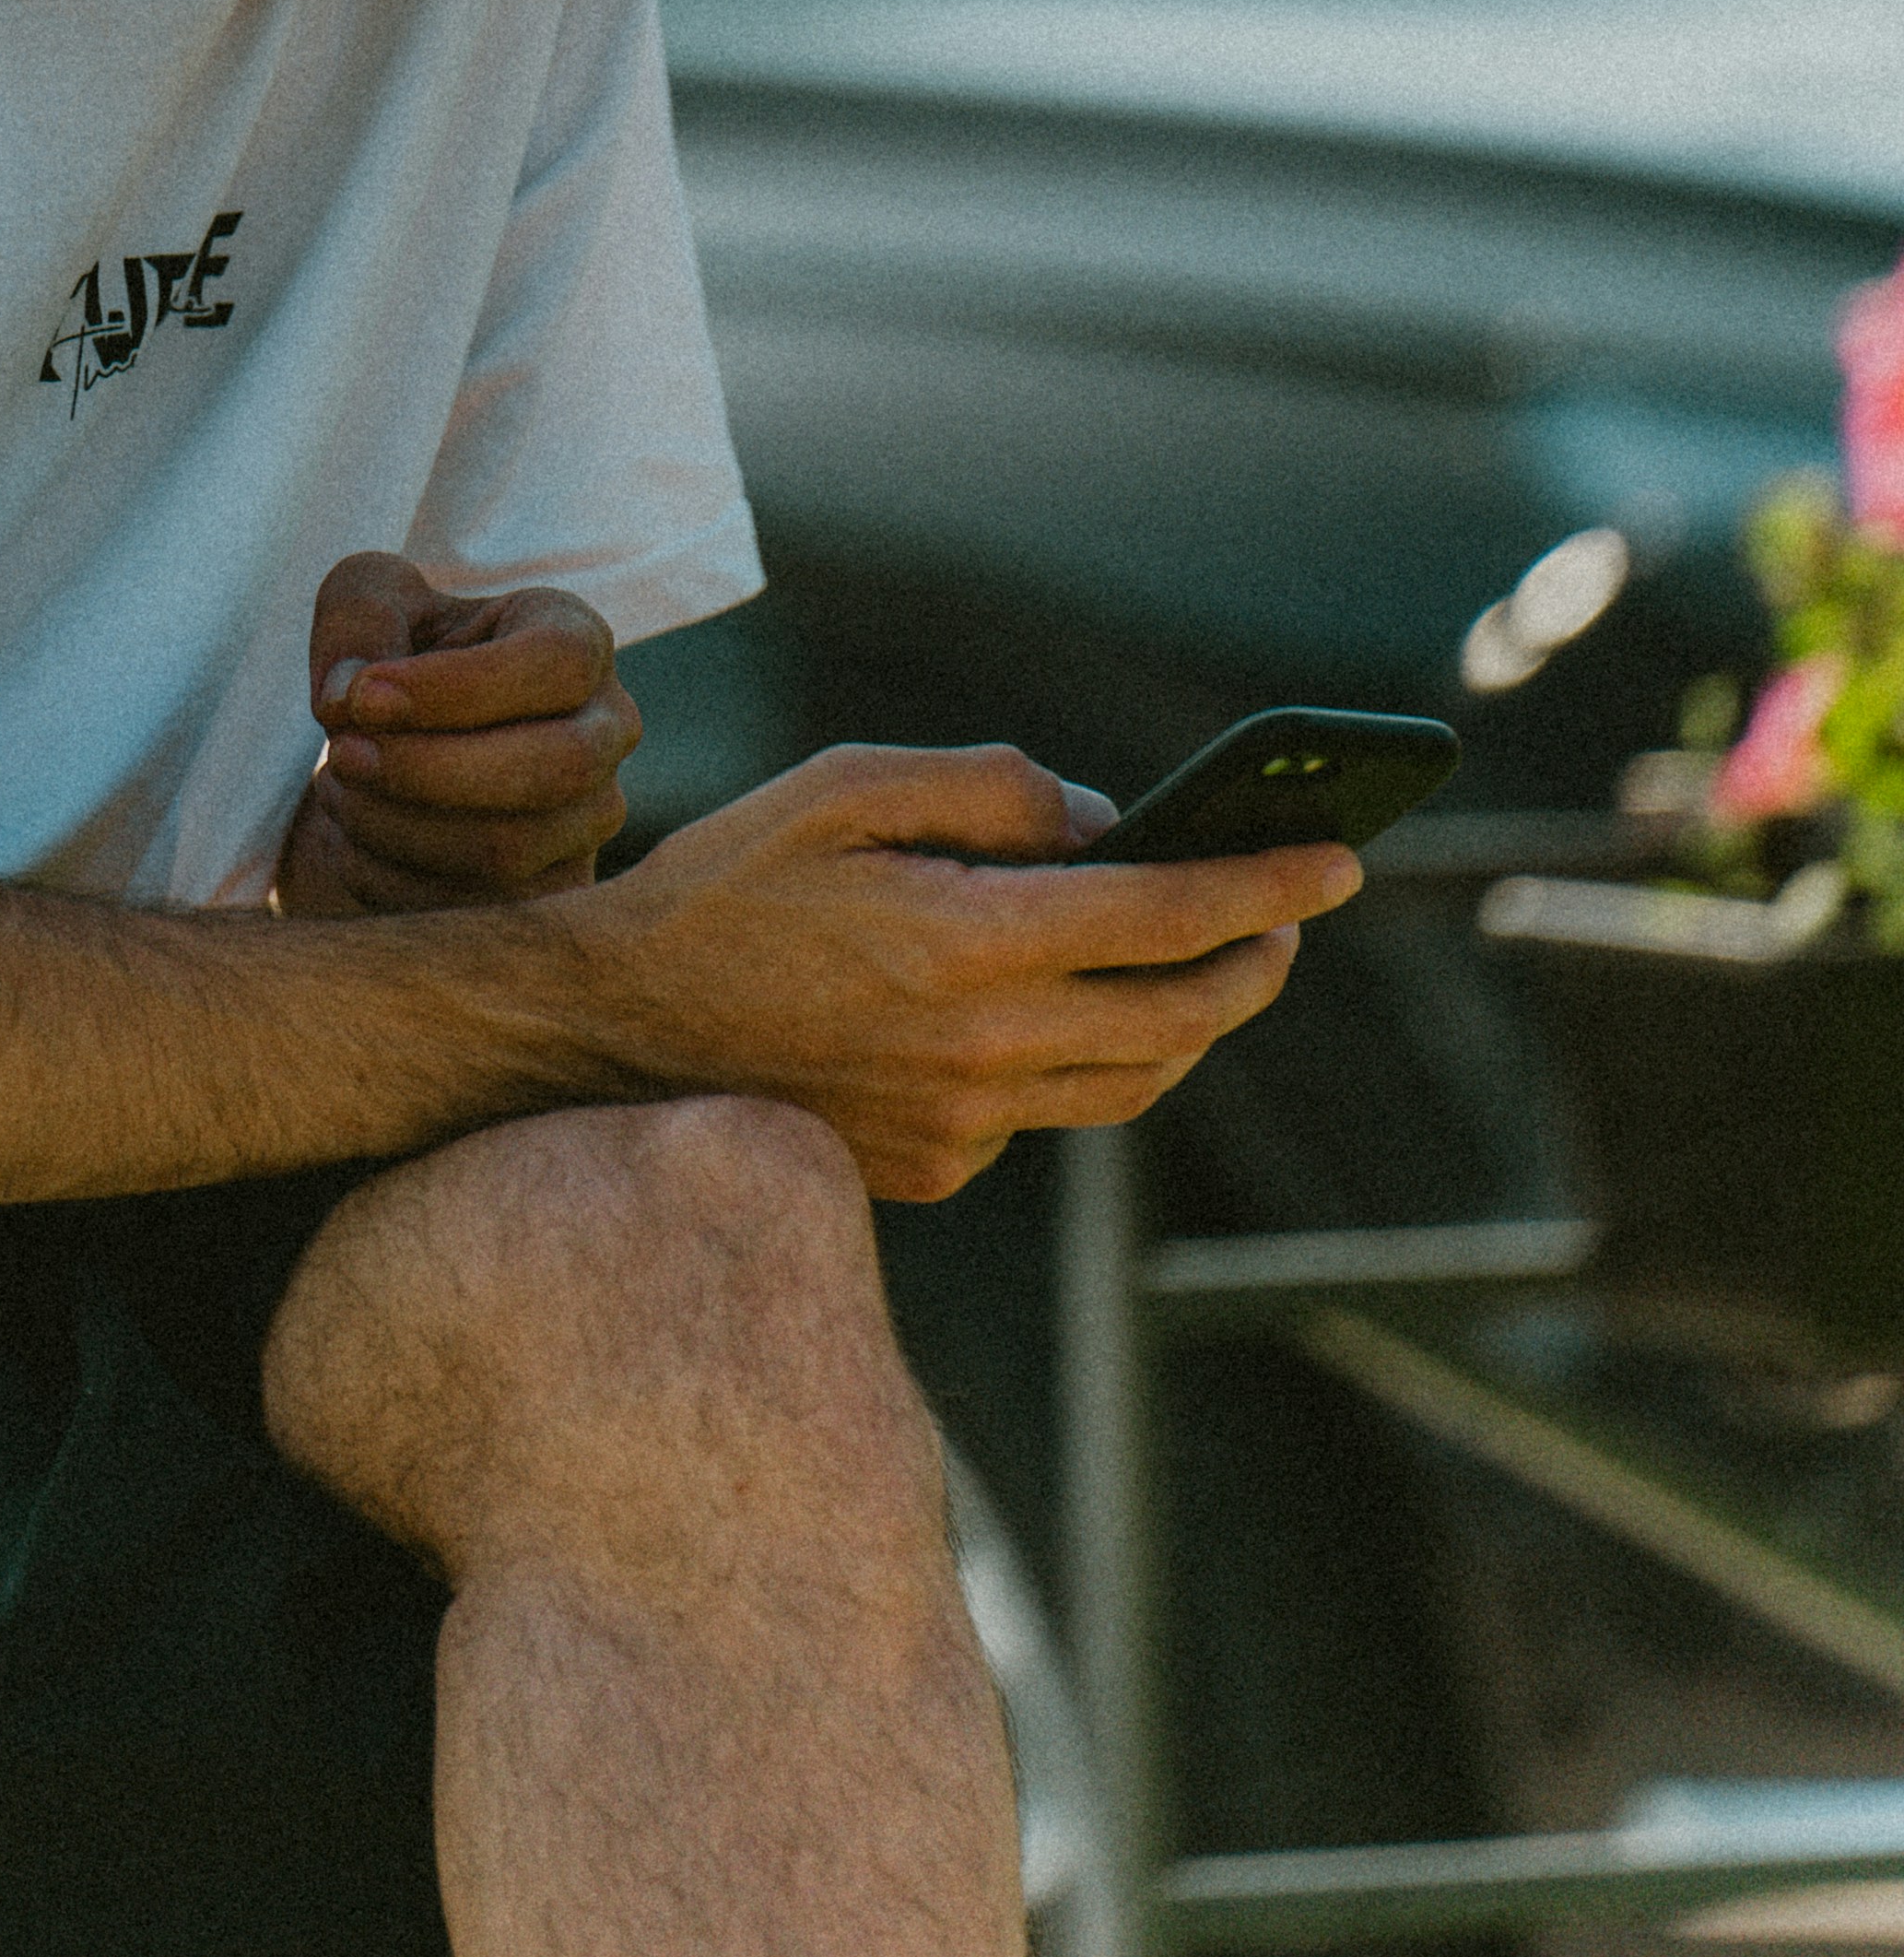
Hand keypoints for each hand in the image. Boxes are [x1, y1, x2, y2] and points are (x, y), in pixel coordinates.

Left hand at [273, 549, 641, 915]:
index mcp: (579, 640)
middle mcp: (607, 731)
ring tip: (338, 785)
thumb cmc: (395, 654)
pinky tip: (352, 836)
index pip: (554, 663)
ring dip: (397, 825)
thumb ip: (358, 621)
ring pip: (508, 849)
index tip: (361, 697)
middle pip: (553, 768)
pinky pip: (478, 908)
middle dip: (427, 769)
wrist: (402, 742)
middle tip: (340, 751)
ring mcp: (590, 821)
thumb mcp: (368, 597)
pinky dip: (392, 877)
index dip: (454, 687)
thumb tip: (347, 701)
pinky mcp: (554, 894)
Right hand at [585, 741, 1359, 1201]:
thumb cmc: (728, 884)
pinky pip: (1051, 1115)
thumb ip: (990, 789)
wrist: (618, 1031)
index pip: (1162, 913)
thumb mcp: (846, 786)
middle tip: (1287, 916)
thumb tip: (1105, 822)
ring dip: (1192, 1023)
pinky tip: (1069, 1009)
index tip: (1337, 860)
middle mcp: (979, 1049)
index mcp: (964, 941)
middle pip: (1176, 1018)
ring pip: (1131, 1084)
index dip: (1262, 885)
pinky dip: (1086, 1059)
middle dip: (1252, 961)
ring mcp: (961, 1126)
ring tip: (1212, 964)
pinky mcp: (937, 1170)